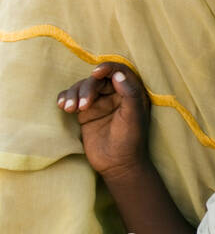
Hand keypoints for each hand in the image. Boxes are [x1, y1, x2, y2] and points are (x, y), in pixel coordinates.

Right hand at [57, 62, 149, 179]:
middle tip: (83, 106)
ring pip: (83, 88)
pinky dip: (66, 98)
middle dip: (87, 89)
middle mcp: (114, 95)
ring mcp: (99, 103)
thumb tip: (117, 74)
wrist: (117, 165)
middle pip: (97, 80)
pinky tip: (63, 106)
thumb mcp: (133, 117)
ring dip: (73, 94)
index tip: (96, 73)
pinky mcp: (85, 113)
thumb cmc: (130, 141)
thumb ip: (129, 94)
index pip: (119, 71)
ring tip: (69, 109)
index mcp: (130, 93)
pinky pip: (73, 99)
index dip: (108, 68)